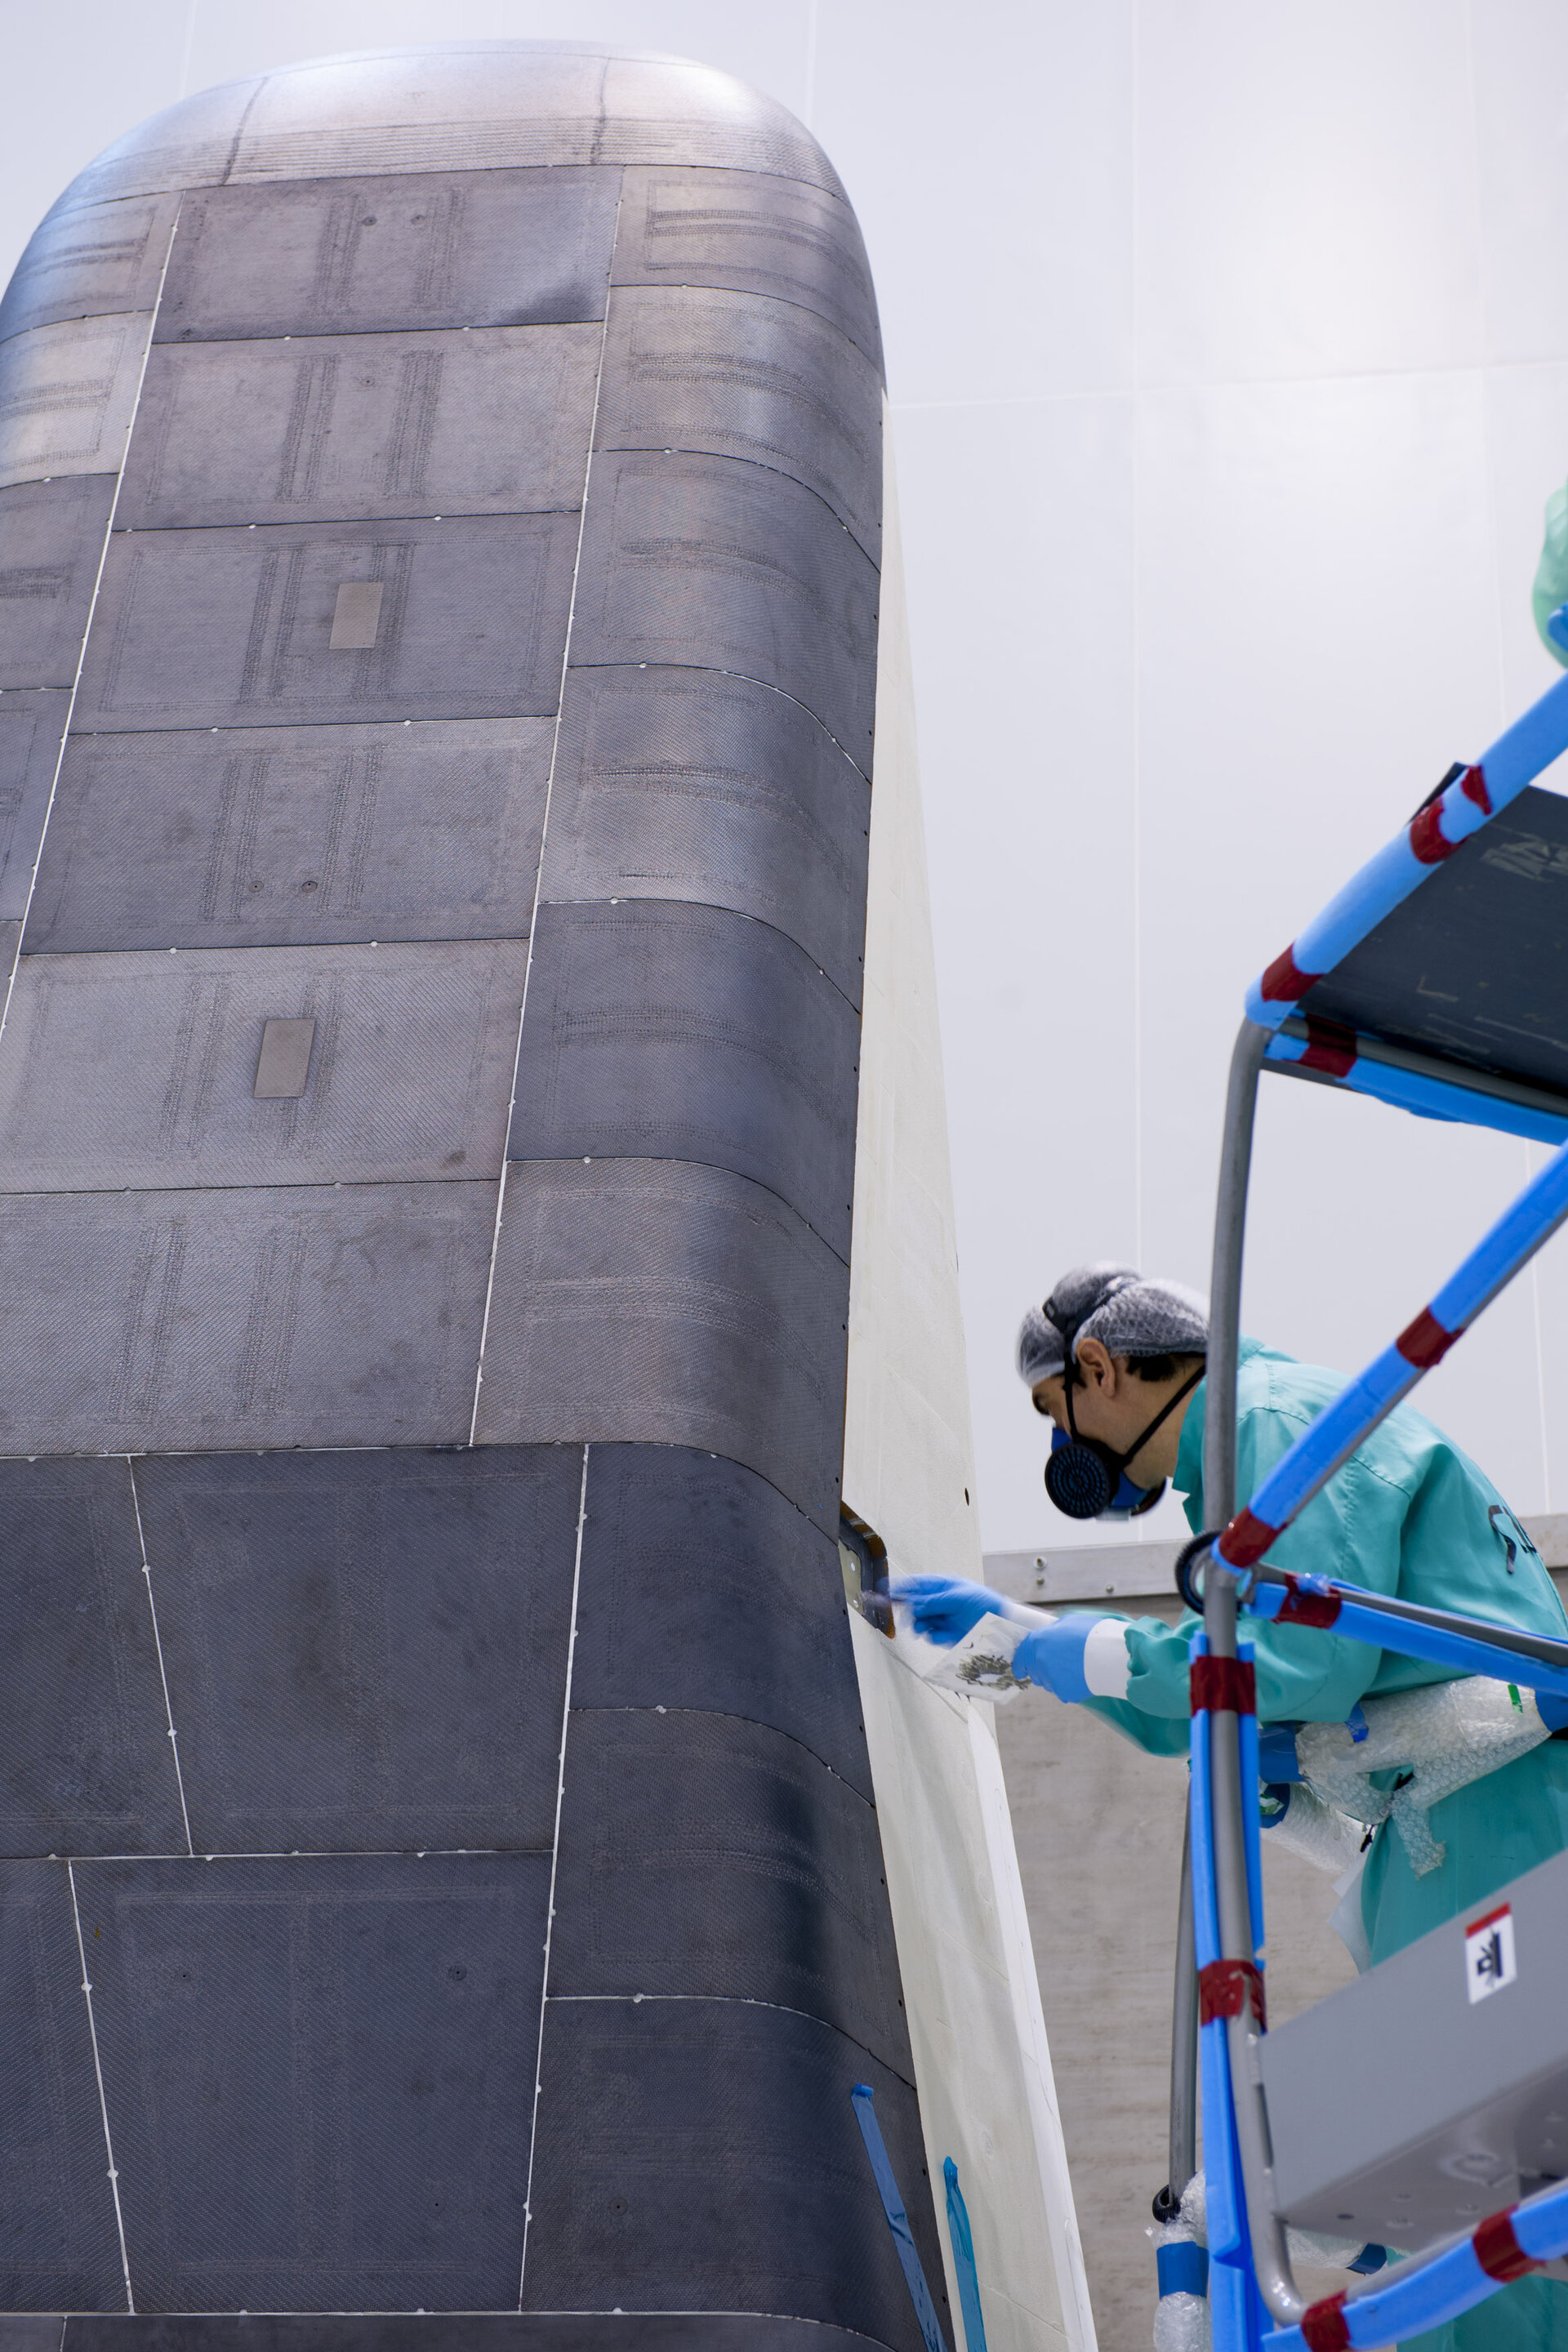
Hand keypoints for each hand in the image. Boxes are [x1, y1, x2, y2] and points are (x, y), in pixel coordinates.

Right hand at [890, 1575, 1015, 1647]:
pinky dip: (934, 1637)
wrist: (1005, 1627)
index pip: (916, 1584)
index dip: (899, 1587)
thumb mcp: (959, 1599)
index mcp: (944, 1585)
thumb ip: (934, 1601)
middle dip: (909, 1612)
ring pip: (920, 1621)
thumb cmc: (986, 1605)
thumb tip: (913, 1604)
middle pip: (914, 1604)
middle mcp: (941, 1601)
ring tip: (923, 1630)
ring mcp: (943, 1618)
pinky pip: (932, 1635)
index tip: (883, 1590)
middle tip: (907, 1620)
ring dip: (919, 1626)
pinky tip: (944, 1637)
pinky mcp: (947, 1634)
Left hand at [1014, 1615, 1129, 1703]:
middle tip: (1058, 1663)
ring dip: (1055, 1677)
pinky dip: (1069, 1686)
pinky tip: (1081, 1677)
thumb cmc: (1092, 1634)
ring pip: (1047, 1682)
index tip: (1021, 1668)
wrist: (1110, 1655)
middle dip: (1041, 1668)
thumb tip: (1050, 1635)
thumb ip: (1053, 1631)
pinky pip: (1061, 1691)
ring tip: (1074, 1668)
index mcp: (1037, 1642)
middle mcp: (1040, 1662)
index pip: (1020, 1658)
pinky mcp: (1063, 1692)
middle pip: (1034, 1671)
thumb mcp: (1068, 1622)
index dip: (1021, 1663)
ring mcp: (1051, 1679)